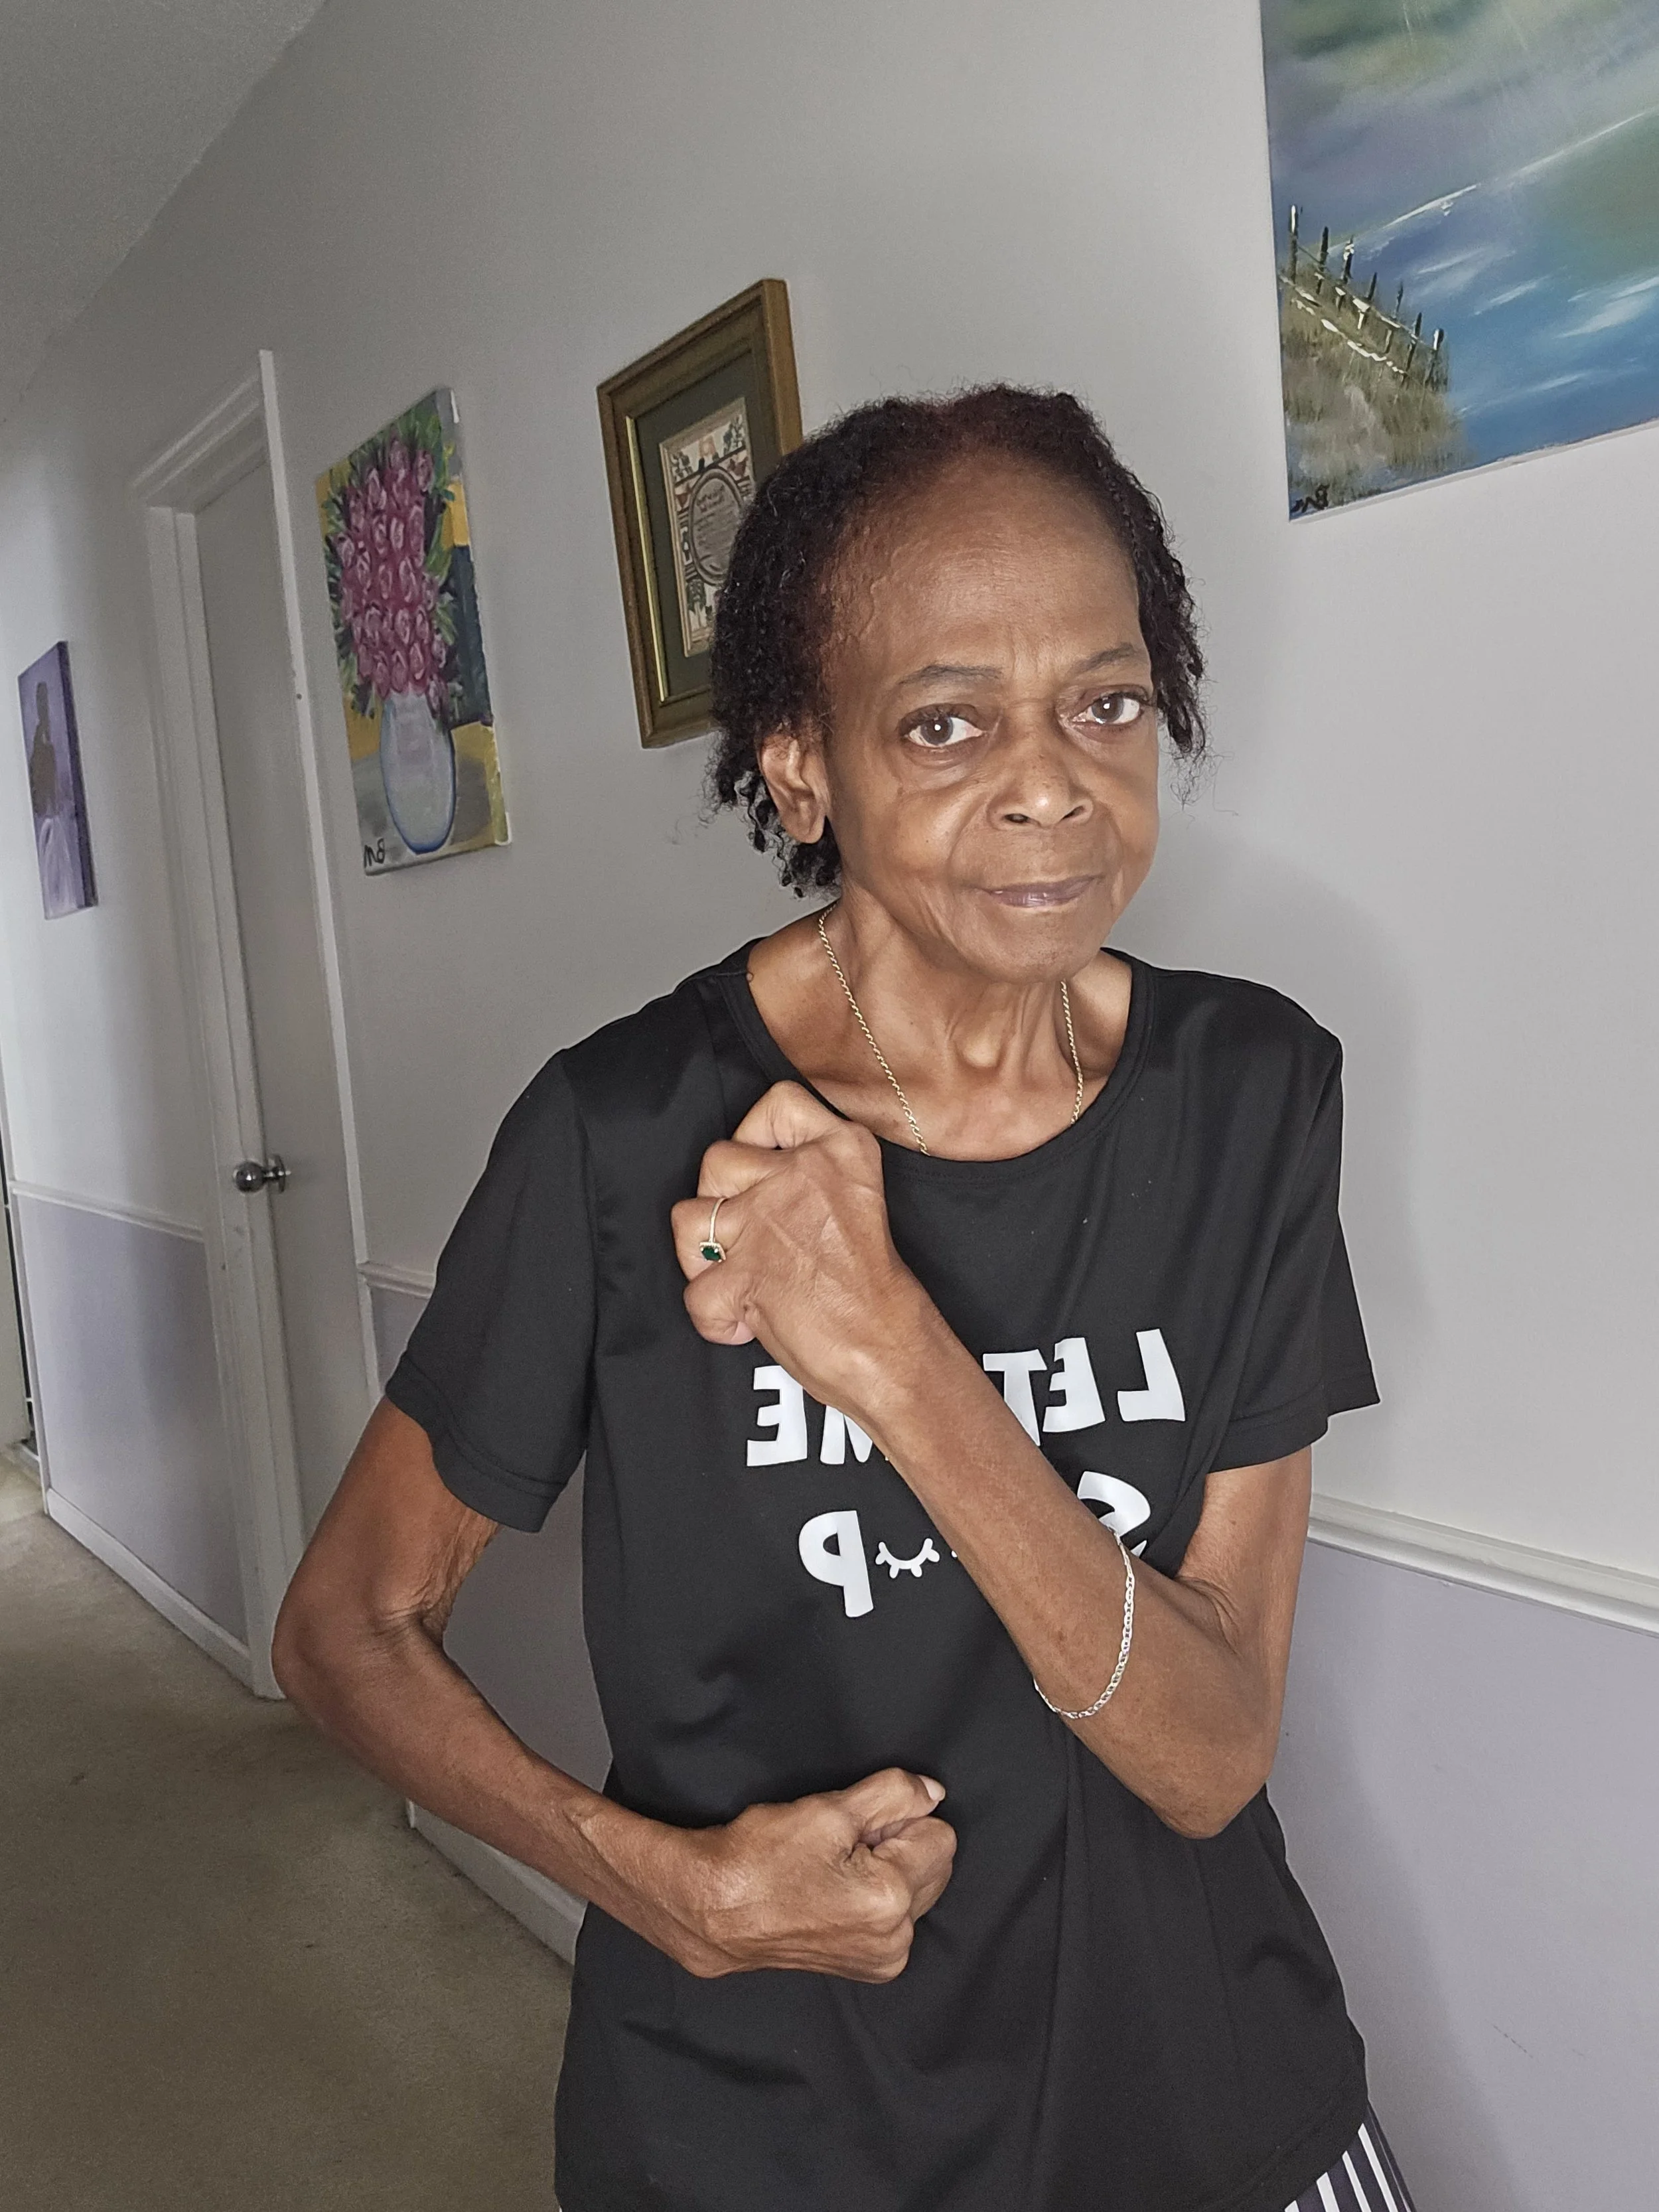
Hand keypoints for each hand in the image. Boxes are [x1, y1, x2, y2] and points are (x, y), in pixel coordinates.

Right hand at [651, 1767, 956, 1981]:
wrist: (712, 1910)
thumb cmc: (761, 1856)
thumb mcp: (829, 1810)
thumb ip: (893, 1794)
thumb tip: (933, 1794)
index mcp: (891, 1900)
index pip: (940, 1836)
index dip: (900, 1819)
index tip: (858, 1827)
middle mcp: (897, 1941)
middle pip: (934, 1867)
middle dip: (900, 1847)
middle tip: (844, 1846)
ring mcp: (883, 1960)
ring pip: (917, 1891)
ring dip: (889, 1872)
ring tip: (835, 1869)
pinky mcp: (869, 1969)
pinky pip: (898, 1918)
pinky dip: (877, 1898)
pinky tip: (835, 1891)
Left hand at [670, 1082, 936, 1421]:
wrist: (889, 1347)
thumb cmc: (877, 1287)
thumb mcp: (857, 1198)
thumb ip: (811, 1176)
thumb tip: (754, 1175)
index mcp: (842, 1150)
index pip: (779, 1102)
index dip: (754, 1134)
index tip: (761, 1165)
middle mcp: (802, 1174)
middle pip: (717, 1158)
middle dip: (718, 1198)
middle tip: (744, 1234)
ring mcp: (768, 1220)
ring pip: (689, 1216)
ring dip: (699, 1252)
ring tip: (730, 1274)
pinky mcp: (743, 1273)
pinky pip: (695, 1291)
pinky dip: (713, 1318)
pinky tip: (743, 1323)